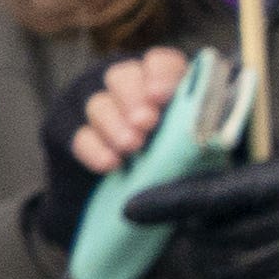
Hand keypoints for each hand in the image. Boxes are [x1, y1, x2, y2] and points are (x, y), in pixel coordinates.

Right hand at [32, 47, 196, 253]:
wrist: (113, 217)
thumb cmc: (163, 177)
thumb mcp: (192, 157)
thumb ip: (200, 140)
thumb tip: (217, 135)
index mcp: (158, 83)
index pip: (161, 62)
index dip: (162, 74)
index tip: (163, 96)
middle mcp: (122, 86)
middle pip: (123, 75)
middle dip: (134, 98)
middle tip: (146, 123)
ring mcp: (87, 104)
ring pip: (97, 101)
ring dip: (115, 123)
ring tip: (131, 147)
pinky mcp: (61, 127)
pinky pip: (72, 131)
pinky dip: (92, 147)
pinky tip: (109, 163)